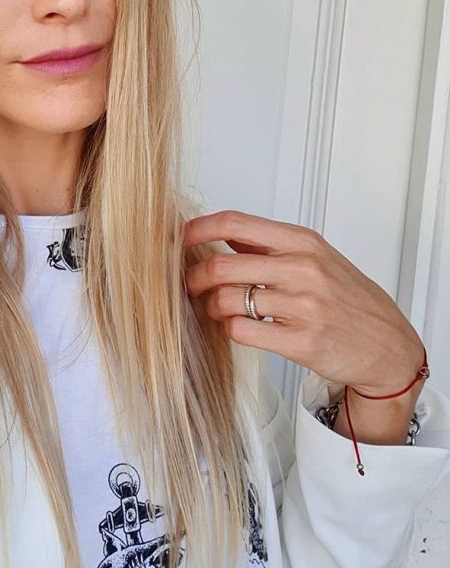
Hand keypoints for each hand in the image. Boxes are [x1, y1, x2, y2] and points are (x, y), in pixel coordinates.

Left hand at [181, 210, 425, 395]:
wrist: (389, 345)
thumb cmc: (349, 299)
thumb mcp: (316, 258)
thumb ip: (269, 246)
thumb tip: (223, 232)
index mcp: (302, 242)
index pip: (234, 222)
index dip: (197, 230)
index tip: (180, 240)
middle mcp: (303, 269)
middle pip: (220, 265)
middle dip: (193, 278)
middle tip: (190, 285)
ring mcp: (303, 306)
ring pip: (226, 300)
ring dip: (211, 307)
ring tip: (216, 310)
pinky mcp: (301, 342)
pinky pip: (241, 331)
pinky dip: (229, 329)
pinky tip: (237, 328)